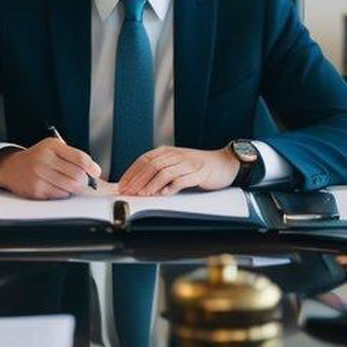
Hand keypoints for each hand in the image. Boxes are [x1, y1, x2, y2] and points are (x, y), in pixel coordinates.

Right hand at [0, 137, 104, 198]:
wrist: (13, 168)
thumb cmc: (39, 158)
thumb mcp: (54, 149)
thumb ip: (74, 157)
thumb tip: (95, 172)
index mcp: (52, 146)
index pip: (79, 158)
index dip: (92, 167)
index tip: (96, 172)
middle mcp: (44, 159)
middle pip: (77, 175)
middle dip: (85, 181)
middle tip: (83, 181)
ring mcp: (39, 175)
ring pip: (71, 187)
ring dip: (75, 188)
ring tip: (69, 183)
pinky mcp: (36, 190)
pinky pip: (60, 195)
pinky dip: (64, 193)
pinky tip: (57, 187)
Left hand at [114, 147, 238, 196]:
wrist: (224, 164)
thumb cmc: (197, 167)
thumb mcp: (176, 165)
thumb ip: (159, 172)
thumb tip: (138, 186)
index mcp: (167, 152)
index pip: (144, 160)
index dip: (132, 173)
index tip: (122, 186)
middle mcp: (176, 155)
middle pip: (152, 166)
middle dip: (138, 180)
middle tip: (129, 192)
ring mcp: (188, 163)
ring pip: (165, 172)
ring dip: (151, 184)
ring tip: (143, 195)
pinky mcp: (199, 173)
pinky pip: (182, 179)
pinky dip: (172, 187)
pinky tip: (164, 194)